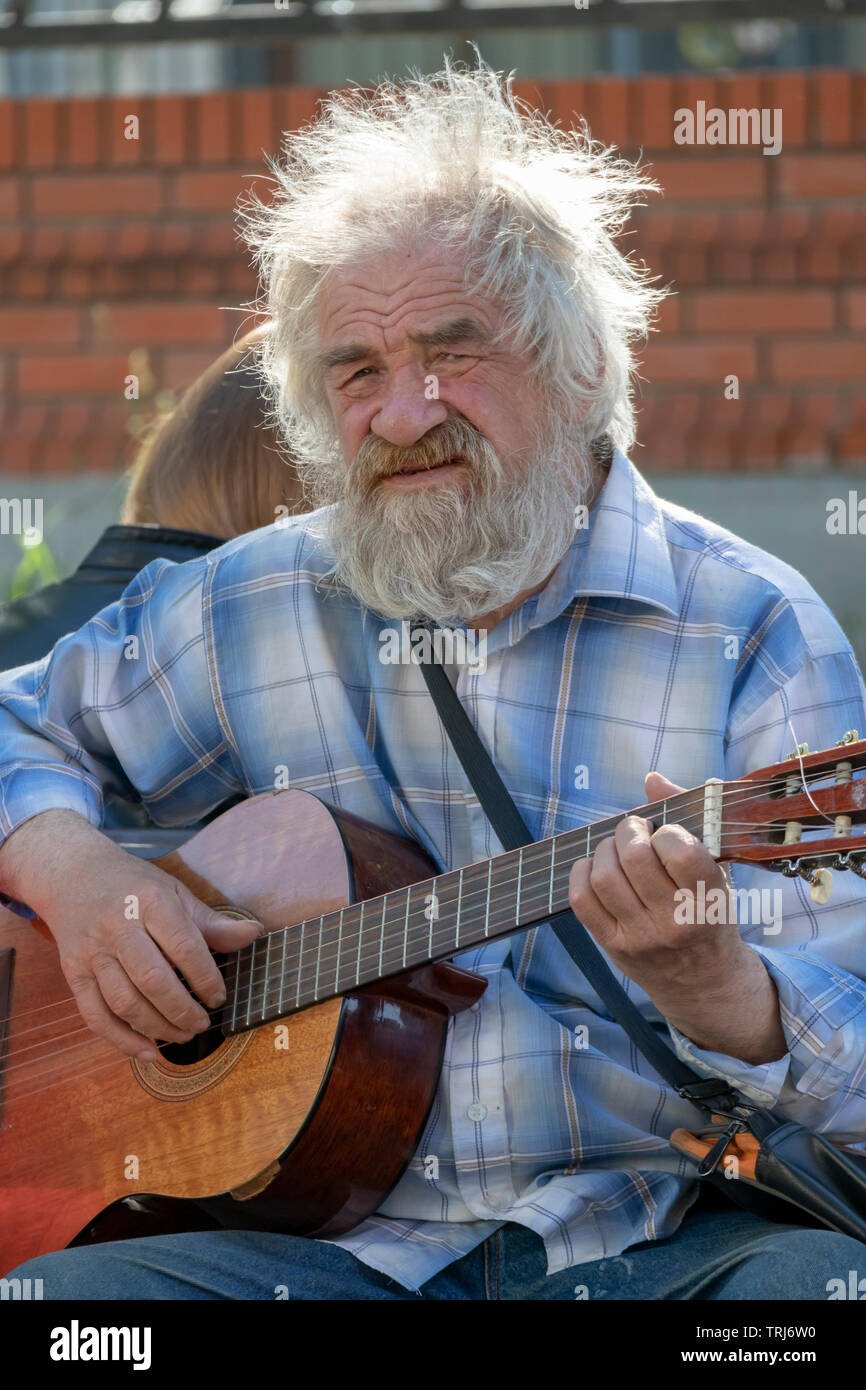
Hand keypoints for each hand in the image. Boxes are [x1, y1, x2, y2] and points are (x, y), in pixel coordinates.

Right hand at [1, 810, 259, 1059]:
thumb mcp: (175, 892)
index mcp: (150, 902)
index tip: (218, 998)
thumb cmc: (134, 886)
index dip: (205, 978)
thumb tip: (254, 933)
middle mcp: (117, 926)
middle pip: (152, 980)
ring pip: (124, 1002)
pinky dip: (121, 1040)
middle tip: (203, 1024)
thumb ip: (211, 922)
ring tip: (183, 1035)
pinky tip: (148, 1051)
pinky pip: (95, 1015)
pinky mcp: (73, 972)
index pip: (183, 947)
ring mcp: (92, 951)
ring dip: (157, 1027)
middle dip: (182, 1010)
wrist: (73, 875)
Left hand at [567, 772, 785, 1063]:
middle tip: (634, 829)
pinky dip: (582, 873)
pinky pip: (581, 900)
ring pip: (604, 876)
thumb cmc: (711, 915)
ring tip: (617, 848)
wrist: (705, 984)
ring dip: (605, 849)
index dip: (666, 831)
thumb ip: (690, 820)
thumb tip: (652, 778)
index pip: (679, 850)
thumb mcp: (717, 872)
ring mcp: (639, 936)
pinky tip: (596, 866)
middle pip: (633, 858)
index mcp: (708, 900)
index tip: (667, 834)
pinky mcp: (612, 946)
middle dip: (628, 830)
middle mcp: (673, 921)